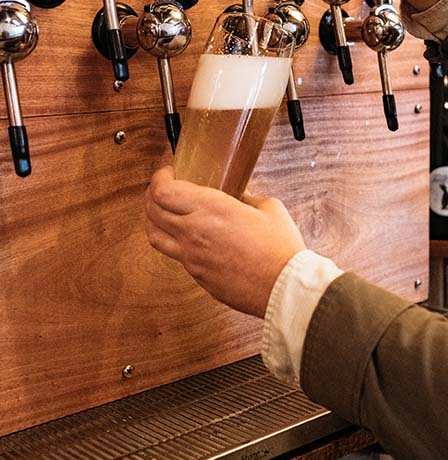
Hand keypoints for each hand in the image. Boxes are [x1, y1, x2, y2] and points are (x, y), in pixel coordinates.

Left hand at [145, 166, 305, 317]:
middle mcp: (194, 232)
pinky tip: (186, 237)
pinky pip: (174, 255)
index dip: (159, 178)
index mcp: (211, 209)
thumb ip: (247, 198)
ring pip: (154, 236)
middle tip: (160, 189)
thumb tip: (238, 195)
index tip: (167, 172)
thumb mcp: (268, 208)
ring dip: (153, 220)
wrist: (283, 287)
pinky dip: (173, 242)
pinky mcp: (197, 276)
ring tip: (161, 213)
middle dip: (151, 195)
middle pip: (152, 211)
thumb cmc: (279, 248)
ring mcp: (192, 257)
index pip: (164, 191)